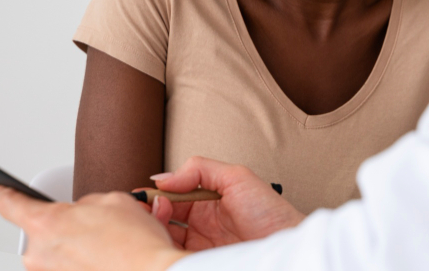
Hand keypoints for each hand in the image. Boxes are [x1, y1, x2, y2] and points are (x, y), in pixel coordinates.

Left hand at [0, 186, 187, 270]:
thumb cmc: (135, 246)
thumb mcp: (113, 201)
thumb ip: (86, 203)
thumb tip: (83, 213)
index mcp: (47, 223)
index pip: (10, 204)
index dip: (4, 195)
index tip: (0, 193)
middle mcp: (41, 255)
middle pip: (40, 232)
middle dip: (64, 227)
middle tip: (92, 227)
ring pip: (57, 254)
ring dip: (76, 249)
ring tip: (106, 247)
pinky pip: (68, 269)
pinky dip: (84, 264)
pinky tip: (105, 261)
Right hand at [149, 156, 304, 250]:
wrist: (286, 244)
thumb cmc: (270, 212)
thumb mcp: (236, 177)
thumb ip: (199, 169)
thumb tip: (163, 178)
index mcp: (208, 198)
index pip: (173, 194)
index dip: (156, 195)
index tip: (143, 196)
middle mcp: (202, 221)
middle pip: (165, 216)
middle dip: (150, 212)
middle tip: (145, 212)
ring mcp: (201, 243)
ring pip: (166, 236)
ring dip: (154, 229)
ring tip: (151, 225)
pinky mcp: (201, 260)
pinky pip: (176, 254)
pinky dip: (164, 248)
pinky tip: (160, 241)